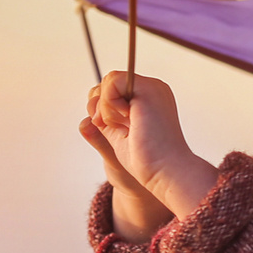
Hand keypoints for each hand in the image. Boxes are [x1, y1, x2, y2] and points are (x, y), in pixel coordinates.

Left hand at [80, 73, 219, 239]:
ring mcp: (151, 88)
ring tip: (125, 126)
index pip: (111, 90)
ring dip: (106, 107)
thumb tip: (88, 111)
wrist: (164, 171)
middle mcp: (152, 90)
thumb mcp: (117, 135)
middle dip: (101, 106)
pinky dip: (109, 103)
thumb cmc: (145, 160)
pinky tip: (124, 120)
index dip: (102, 107)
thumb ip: (104, 119)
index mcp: (148, 99)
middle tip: (118, 128)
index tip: (114, 128)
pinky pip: (113, 80)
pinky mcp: (148, 90)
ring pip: (109, 80)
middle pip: (107, 83)